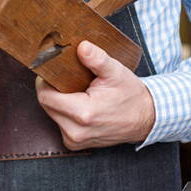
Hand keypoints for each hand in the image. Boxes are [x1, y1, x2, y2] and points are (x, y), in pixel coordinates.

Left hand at [35, 40, 154, 148]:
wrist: (145, 118)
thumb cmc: (130, 95)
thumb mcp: (115, 71)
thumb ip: (97, 58)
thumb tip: (82, 47)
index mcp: (83, 114)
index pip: (45, 96)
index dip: (45, 80)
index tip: (54, 70)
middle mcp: (76, 131)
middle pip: (46, 104)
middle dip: (52, 88)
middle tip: (67, 78)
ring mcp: (75, 140)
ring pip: (51, 113)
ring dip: (58, 100)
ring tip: (75, 90)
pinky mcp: (75, 143)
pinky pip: (59, 122)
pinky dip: (63, 111)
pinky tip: (77, 102)